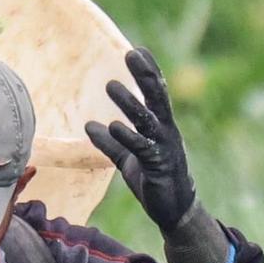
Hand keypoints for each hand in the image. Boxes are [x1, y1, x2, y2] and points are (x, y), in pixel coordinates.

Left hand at [84, 46, 197, 231]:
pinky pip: (142, 148)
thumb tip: (89, 125)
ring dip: (130, 102)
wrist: (174, 211)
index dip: (149, 72)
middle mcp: (167, 133)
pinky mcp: (158, 167)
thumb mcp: (129, 159)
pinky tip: (113, 125)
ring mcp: (165, 149)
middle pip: (158, 98)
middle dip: (146, 75)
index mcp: (163, 128)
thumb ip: (112, 143)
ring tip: (111, 85)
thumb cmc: (154, 181)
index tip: (138, 51)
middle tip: (131, 54)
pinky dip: (127, 136)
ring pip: (148, 120)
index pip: (157, 94)